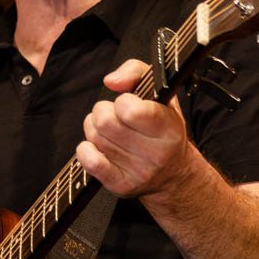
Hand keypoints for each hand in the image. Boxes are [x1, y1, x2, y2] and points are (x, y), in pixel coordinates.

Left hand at [76, 59, 193, 199]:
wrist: (172, 174)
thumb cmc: (163, 128)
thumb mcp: (160, 94)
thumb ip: (136, 72)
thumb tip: (111, 81)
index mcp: (169, 128)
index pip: (130, 110)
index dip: (122, 101)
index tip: (129, 104)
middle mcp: (156, 153)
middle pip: (104, 122)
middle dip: (103, 112)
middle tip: (113, 116)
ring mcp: (138, 172)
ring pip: (94, 137)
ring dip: (96, 129)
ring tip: (110, 132)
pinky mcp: (121, 186)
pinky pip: (90, 162)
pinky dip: (86, 149)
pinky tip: (97, 147)